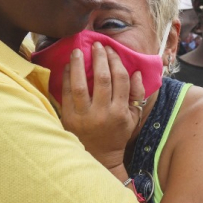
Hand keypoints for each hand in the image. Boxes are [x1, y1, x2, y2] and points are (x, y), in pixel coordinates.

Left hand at [61, 42, 144, 169]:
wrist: (100, 157)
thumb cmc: (117, 134)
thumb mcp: (133, 117)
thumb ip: (136, 94)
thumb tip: (135, 72)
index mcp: (120, 111)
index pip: (120, 80)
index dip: (115, 61)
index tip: (110, 50)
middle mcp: (103, 112)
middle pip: (102, 79)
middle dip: (99, 58)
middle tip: (96, 45)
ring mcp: (85, 116)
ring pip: (80, 85)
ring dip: (78, 65)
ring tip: (77, 51)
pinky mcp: (69, 119)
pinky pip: (66, 94)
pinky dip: (66, 78)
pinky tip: (67, 66)